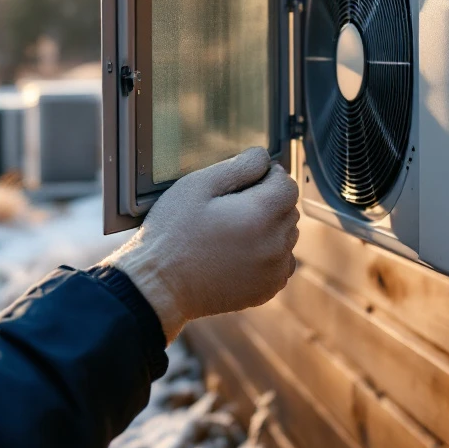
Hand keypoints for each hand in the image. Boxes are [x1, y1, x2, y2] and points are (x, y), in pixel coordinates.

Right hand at [103, 147, 299, 341]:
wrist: (159, 286)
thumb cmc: (173, 234)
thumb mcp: (198, 186)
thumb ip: (238, 166)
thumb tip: (264, 157)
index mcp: (261, 215)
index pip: (288, 185)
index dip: (270, 177)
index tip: (248, 181)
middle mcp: (274, 244)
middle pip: (289, 210)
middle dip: (270, 202)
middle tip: (234, 206)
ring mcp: (273, 271)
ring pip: (287, 237)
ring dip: (271, 228)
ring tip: (234, 231)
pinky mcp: (267, 290)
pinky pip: (281, 263)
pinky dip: (268, 255)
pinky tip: (240, 253)